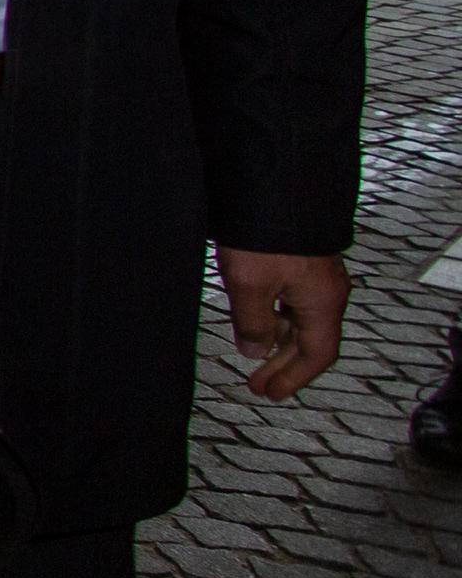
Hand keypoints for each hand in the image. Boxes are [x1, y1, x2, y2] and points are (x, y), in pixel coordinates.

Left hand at [217, 245, 348, 399]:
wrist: (276, 185)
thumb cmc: (265, 233)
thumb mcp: (250, 285)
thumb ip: (253, 323)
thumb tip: (254, 352)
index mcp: (322, 302)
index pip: (318, 354)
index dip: (294, 377)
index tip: (270, 392)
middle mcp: (326, 290)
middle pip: (310, 339)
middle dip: (284, 364)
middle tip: (258, 383)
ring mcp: (315, 274)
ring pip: (299, 318)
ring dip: (277, 339)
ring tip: (252, 354)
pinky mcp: (300, 259)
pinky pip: (291, 299)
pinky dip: (274, 316)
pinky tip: (255, 318)